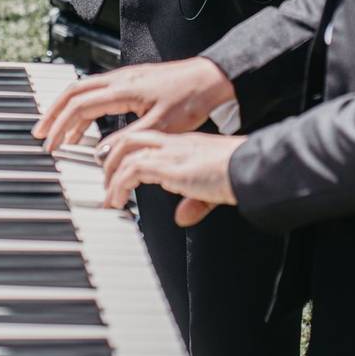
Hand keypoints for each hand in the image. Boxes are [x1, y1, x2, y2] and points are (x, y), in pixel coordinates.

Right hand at [33, 57, 235, 150]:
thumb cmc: (191, 99)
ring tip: (60, 133)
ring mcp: (125, 78)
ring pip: (84, 90)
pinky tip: (88, 125)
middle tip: (40, 133)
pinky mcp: (133, 81)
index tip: (51, 146)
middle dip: (53, 114)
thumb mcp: (160, 126)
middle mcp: (119, 80)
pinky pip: (99, 91)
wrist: (211, 79)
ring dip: (67, 110)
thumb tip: (99, 154)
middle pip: (72, 92)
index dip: (61, 127)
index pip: (79, 106)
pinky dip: (85, 107)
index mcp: (122, 90)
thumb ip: (127, 140)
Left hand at [101, 131, 245, 226]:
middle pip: (130, 139)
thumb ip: (194, 202)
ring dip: (111, 176)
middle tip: (106, 181)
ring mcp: (169, 152)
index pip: (149, 141)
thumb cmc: (239, 173)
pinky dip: (118, 186)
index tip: (122, 174)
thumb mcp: (211, 190)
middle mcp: (174, 143)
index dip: (130, 155)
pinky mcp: (168, 165)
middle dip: (112, 158)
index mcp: (184, 144)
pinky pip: (131, 170)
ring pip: (125, 152)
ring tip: (109, 198)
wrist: (249, 166)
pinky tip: (116, 201)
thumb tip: (182, 216)